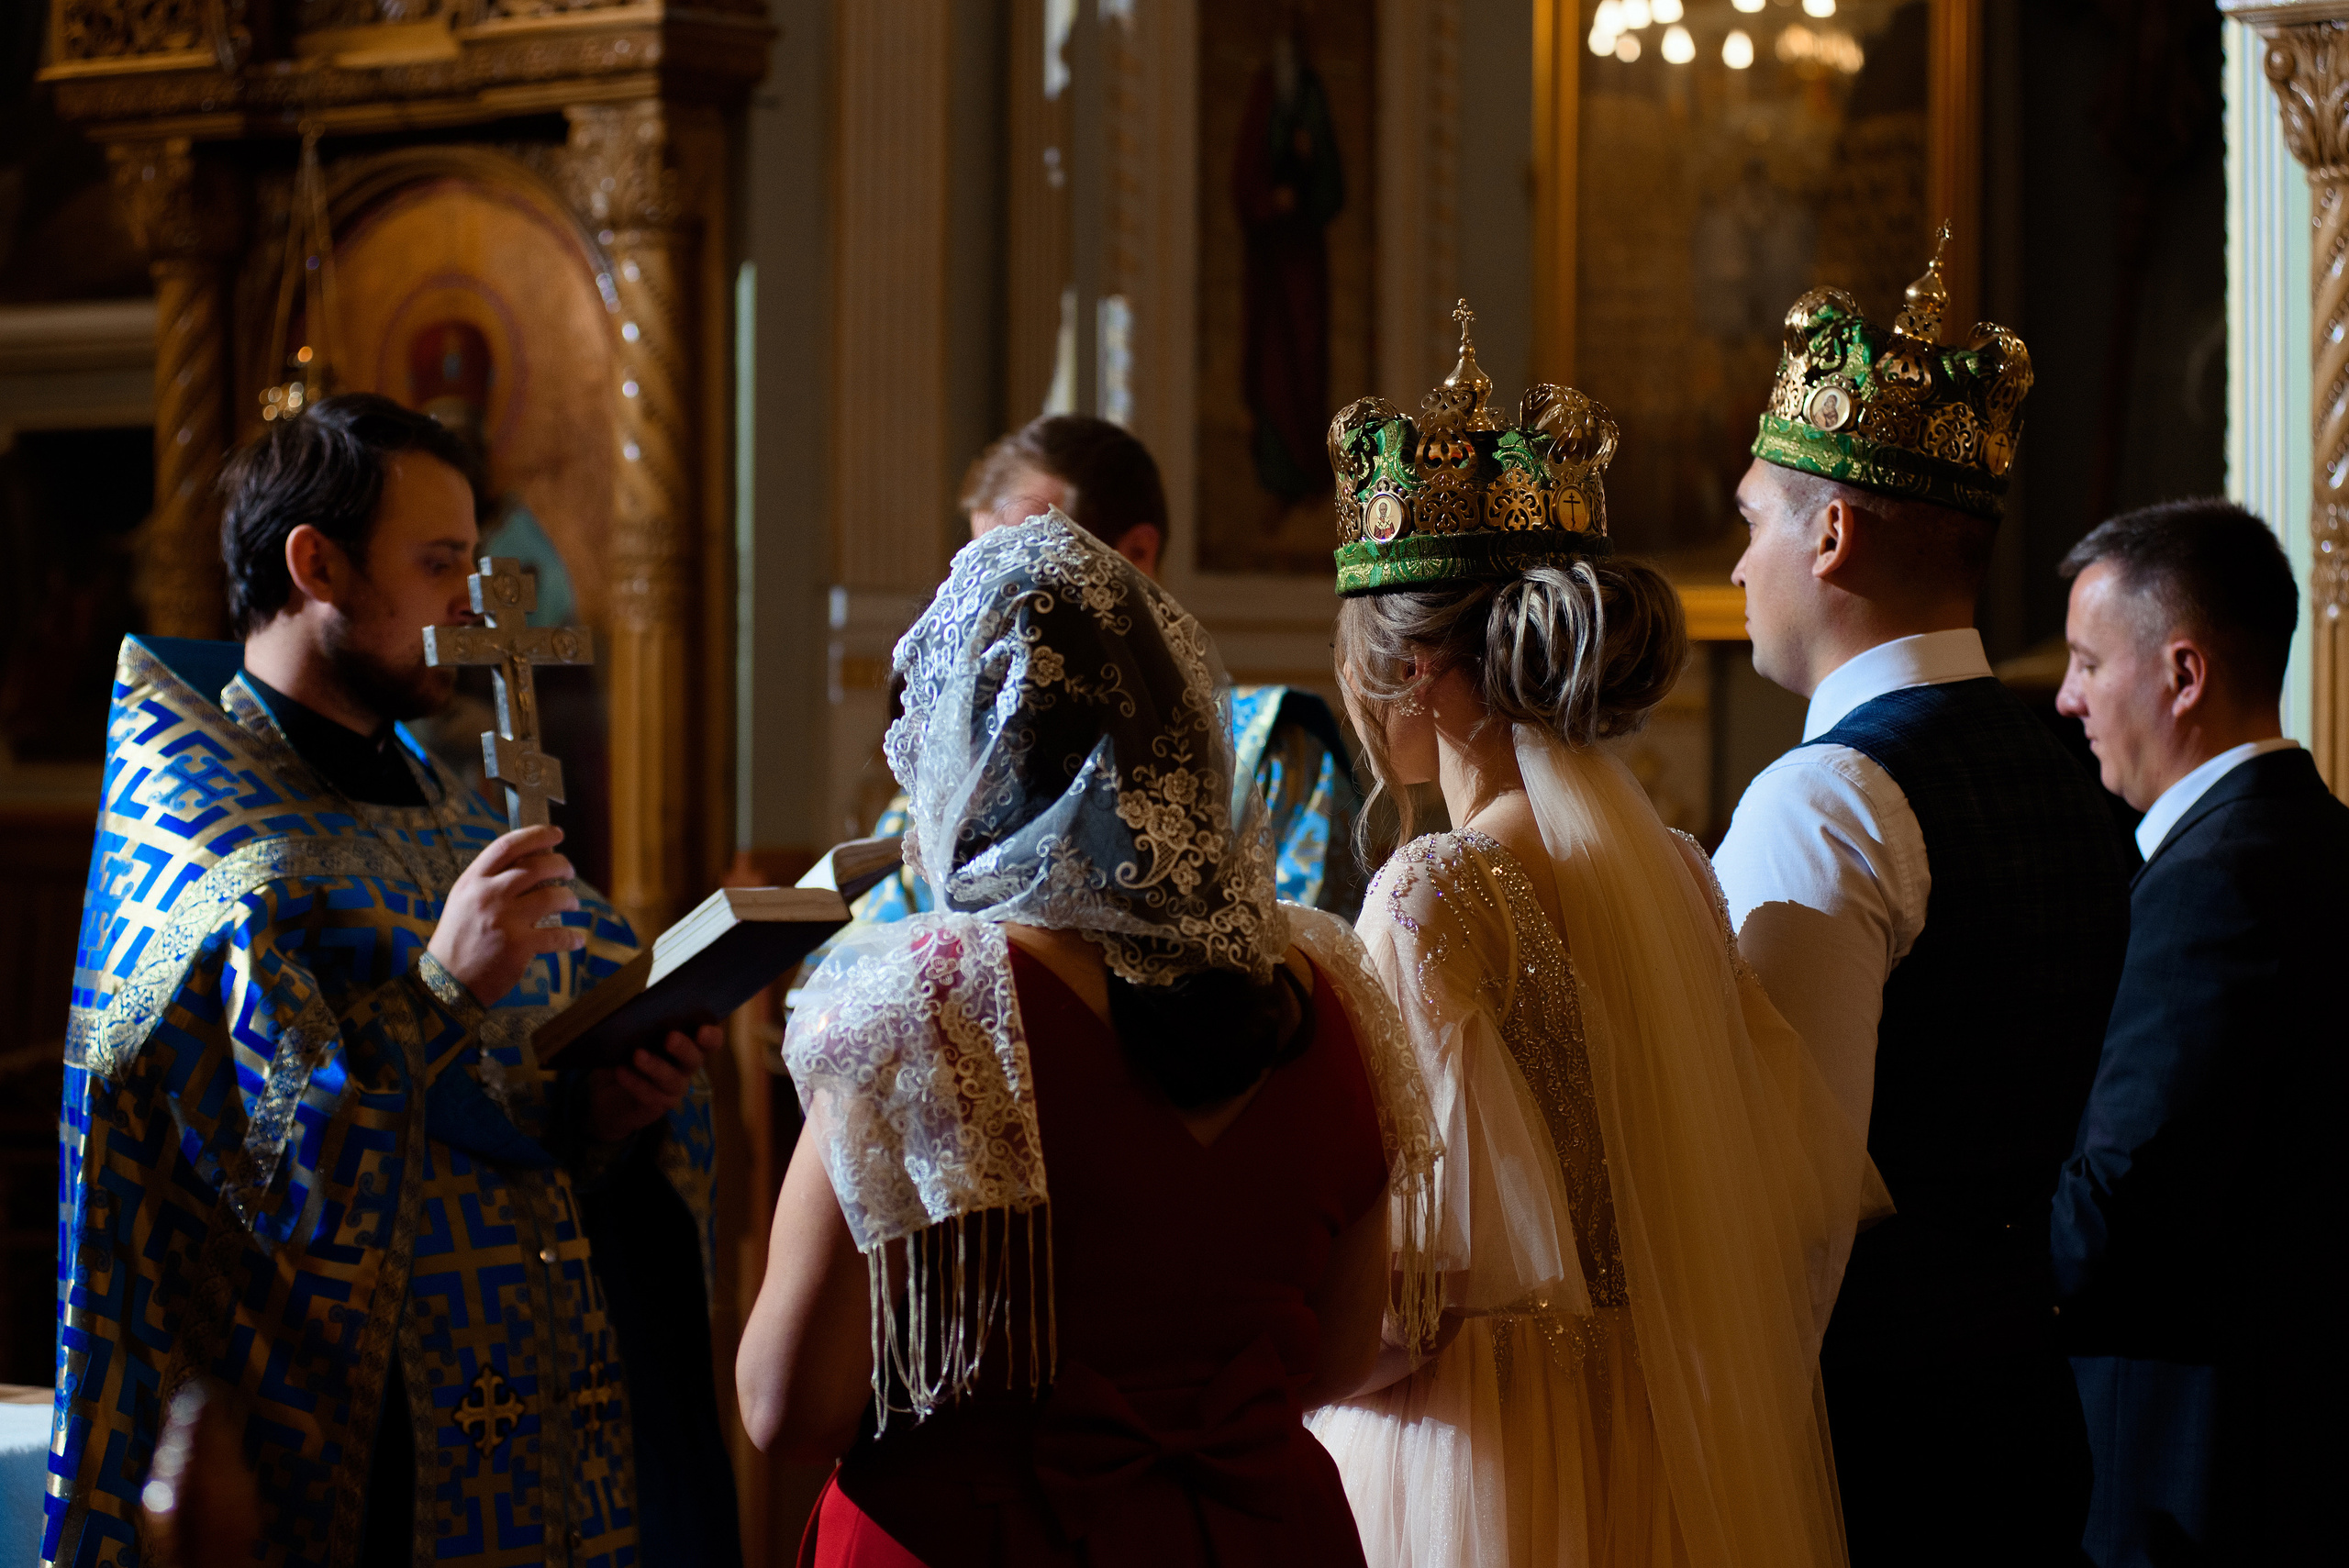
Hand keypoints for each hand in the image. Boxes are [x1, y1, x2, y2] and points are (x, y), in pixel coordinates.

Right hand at [427, 825, 584, 1005]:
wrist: (447, 982)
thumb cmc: (458, 940)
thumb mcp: (464, 901)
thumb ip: (490, 881)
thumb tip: (529, 862)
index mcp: (473, 881)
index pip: (508, 845)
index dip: (537, 835)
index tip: (556, 834)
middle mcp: (488, 895)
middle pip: (537, 866)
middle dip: (561, 864)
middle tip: (569, 870)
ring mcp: (504, 919)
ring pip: (553, 896)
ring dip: (570, 898)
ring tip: (572, 903)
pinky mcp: (519, 945)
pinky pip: (557, 934)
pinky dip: (571, 937)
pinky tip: (575, 939)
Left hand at [589, 1024, 717, 1143]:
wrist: (604, 1097)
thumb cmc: (622, 1058)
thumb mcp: (622, 1038)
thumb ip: (632, 1024)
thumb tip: (632, 1008)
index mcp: (684, 1044)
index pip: (709, 1040)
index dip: (712, 1036)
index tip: (703, 1030)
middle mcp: (685, 1066)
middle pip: (695, 1059)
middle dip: (684, 1048)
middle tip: (671, 1038)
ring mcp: (673, 1088)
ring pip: (672, 1079)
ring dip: (656, 1066)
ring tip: (638, 1055)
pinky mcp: (658, 1105)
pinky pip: (651, 1095)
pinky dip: (635, 1082)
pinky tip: (621, 1071)